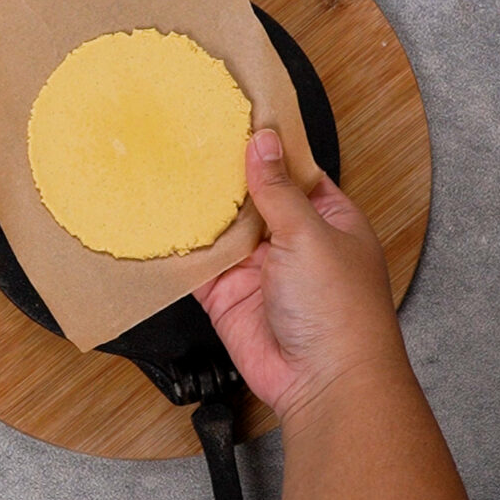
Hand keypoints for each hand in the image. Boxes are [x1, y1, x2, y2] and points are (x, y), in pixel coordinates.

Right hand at [195, 129, 407, 423]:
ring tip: (166, 167)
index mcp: (328, 218)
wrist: (323, 382)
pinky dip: (179, 250)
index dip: (267, 146)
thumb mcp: (310, 233)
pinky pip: (198, 268)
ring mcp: (259, 269)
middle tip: (189, 136)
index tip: (237, 117)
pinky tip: (158, 222)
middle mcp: (292, 240)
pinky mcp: (228, 297)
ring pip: (222, 229)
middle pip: (252, 197)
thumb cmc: (341, 312)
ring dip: (199, 209)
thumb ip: (278, 189)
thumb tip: (263, 143)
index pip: (293, 170)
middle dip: (225, 175)